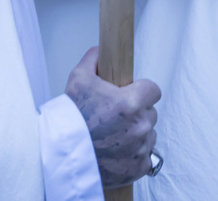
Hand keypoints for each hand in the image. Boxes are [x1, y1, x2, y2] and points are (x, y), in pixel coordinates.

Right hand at [65, 47, 160, 187]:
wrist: (63, 156)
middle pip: (150, 112)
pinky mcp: (138, 167)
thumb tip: (102, 51)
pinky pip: (145, 157)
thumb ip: (94, 59)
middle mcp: (140, 126)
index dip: (141, 90)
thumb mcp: (78, 79)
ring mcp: (141, 148)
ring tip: (114, 135)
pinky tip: (118, 151)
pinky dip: (135, 155)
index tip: (131, 94)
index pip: (154, 90)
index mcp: (131, 102)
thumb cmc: (71, 120)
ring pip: (148, 134)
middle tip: (116, 116)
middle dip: (137, 112)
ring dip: (136, 133)